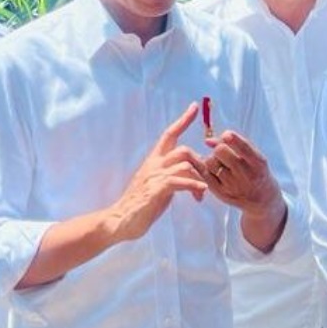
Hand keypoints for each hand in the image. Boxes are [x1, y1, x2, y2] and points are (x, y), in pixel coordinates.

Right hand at [106, 103, 208, 242]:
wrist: (120, 220)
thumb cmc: (140, 205)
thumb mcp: (156, 184)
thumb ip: (169, 174)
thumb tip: (187, 172)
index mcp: (153, 161)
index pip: (169, 134)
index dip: (183, 120)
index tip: (194, 107)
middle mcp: (154, 165)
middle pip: (183, 150)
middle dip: (200, 162)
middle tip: (207, 181)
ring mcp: (154, 176)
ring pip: (185, 164)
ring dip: (199, 178)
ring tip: (201, 194)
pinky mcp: (156, 190)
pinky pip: (180, 181)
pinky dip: (194, 185)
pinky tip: (200, 193)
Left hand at [203, 131, 282, 214]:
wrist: (261, 198)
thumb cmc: (255, 170)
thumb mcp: (254, 155)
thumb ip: (235, 143)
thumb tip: (207, 141)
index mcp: (257, 163)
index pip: (243, 147)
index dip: (232, 138)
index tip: (227, 135)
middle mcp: (245, 175)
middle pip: (221, 151)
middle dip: (220, 148)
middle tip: (224, 153)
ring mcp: (232, 185)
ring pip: (210, 161)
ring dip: (213, 159)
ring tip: (221, 164)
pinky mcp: (220, 193)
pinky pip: (205, 174)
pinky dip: (207, 169)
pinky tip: (216, 171)